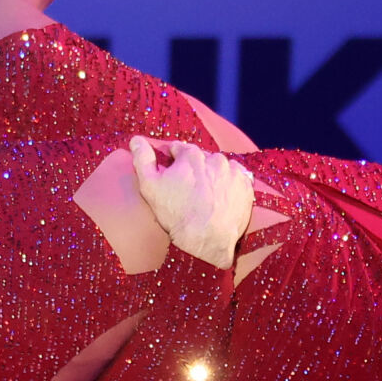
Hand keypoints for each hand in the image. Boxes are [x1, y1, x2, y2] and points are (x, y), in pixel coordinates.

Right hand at [129, 137, 252, 269]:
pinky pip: (237, 178)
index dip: (174, 161)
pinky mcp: (246, 187)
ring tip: (207, 195)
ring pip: (220, 167)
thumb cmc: (176, 214)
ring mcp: (233, 172)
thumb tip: (136, 140)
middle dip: (195, 169)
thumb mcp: (150, 186)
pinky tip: (222, 198)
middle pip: (202, 158)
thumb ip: (143, 159)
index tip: (173, 174)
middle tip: (190, 190)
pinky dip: (230, 184)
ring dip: (214, 175)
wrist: (206, 241)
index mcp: (192, 155)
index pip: (180, 149)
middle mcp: (215, 159)